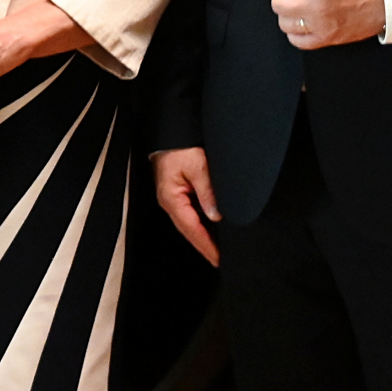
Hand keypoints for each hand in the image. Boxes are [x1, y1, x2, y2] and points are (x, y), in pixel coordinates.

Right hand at [154, 147, 220, 265]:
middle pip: (189, 230)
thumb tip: (216, 215)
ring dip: (203, 237)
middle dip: (205, 246)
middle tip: (221, 260)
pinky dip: (202, 224)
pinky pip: (191, 214)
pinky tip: (213, 229)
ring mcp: (174, 198)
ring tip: (219, 250)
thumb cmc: (180, 145)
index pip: (191, 228)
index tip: (219, 258)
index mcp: (171, 198)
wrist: (171, 130)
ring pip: (190, 224)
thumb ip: (207, 191)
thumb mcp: (197, 165)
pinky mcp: (179, 192)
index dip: (206, 245)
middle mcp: (170, 201)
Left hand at [271, 0, 385, 49]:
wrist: (388, 0)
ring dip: (288, 11)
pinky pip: (297, 41)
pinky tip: (303, 21)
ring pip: (284, 23)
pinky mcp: (326, 39)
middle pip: (278, 2)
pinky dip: (295, 31)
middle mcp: (317, 8)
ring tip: (299, 4)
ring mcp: (321, 26)